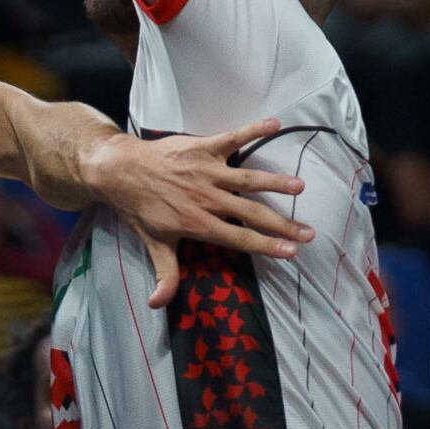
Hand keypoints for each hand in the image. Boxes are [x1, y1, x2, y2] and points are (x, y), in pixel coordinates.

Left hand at [79, 121, 310, 308]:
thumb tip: (159, 304)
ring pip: (247, 178)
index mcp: (198, 223)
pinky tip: (276, 124)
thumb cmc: (139, 209)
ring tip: (300, 187)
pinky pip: (233, 138)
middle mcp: (207, 199)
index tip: (291, 252)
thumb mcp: (152, 244)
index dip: (266, 246)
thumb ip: (164, 273)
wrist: (120, 171)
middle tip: (309, 232)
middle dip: (282, 225)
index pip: (239, 239)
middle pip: (251, 213)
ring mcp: (207, 172)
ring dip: (275, 182)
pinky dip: (254, 130)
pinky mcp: (203, 148)